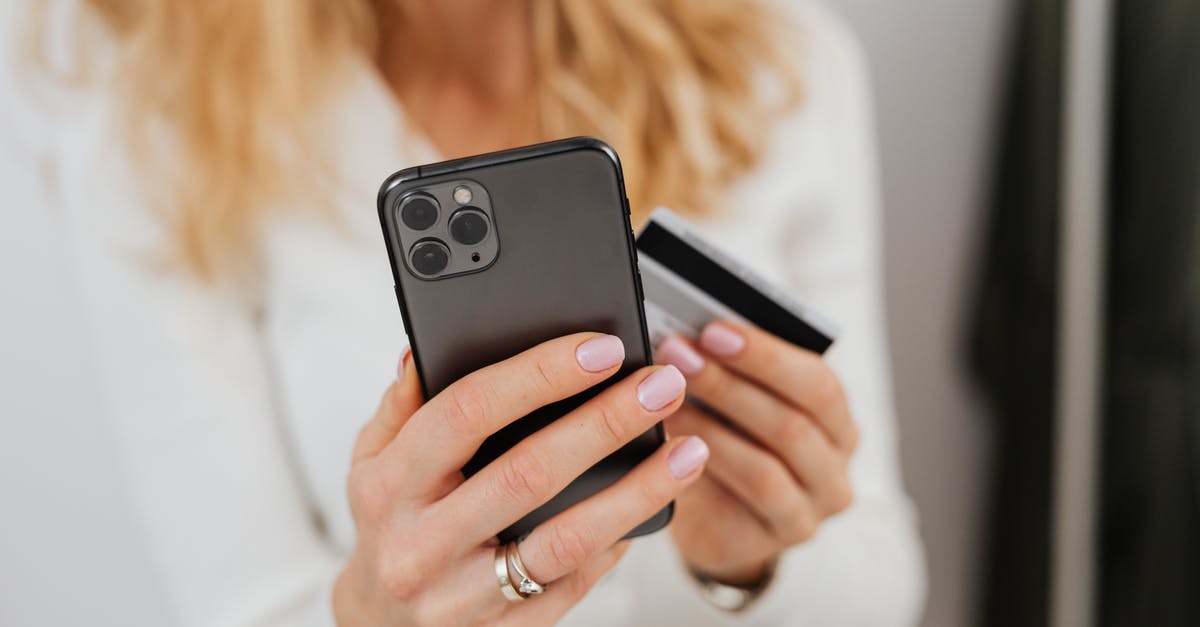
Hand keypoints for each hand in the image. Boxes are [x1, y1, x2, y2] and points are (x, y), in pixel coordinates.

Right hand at [334, 333, 708, 625]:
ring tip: (688, 451)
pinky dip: (619, 540)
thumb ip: (404, 403)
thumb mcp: (372, 458)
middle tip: (661, 386)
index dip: (539, 374)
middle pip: (528, 472)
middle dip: (605, 422)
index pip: (467, 412)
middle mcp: (422, 543)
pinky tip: (654, 503)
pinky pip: (575, 583)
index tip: (601, 349)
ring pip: (565, 540)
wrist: (381, 625)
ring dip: (636, 491)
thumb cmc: (389, 523)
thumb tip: (428, 348)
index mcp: (388, 485)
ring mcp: (464, 594)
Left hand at [656, 322, 858, 585]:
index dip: (764, 354)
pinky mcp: (780, 539)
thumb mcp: (733, 403)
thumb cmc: (727, 442)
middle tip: (678, 354)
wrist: (715, 520)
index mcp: (835, 419)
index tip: (712, 330)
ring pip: (767, 465)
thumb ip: (728, 369)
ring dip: (710, 427)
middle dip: (728, 383)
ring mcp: (812, 510)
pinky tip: (670, 446)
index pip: (816, 382)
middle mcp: (836, 466)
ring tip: (663, 398)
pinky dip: (706, 467)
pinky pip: (744, 505)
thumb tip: (689, 333)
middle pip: (792, 422)